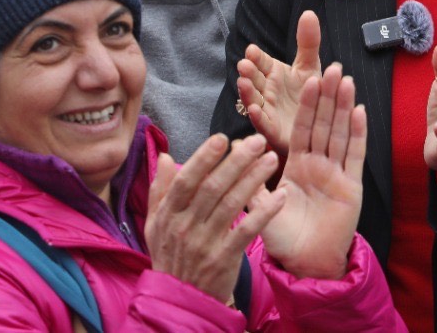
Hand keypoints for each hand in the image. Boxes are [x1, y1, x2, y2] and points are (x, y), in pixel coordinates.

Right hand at [146, 134, 284, 302]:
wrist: (181, 298)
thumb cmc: (170, 255)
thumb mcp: (156, 223)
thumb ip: (160, 189)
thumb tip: (168, 156)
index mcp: (169, 213)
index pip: (187, 180)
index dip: (204, 158)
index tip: (224, 138)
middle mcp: (185, 226)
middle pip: (213, 187)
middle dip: (237, 161)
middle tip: (257, 141)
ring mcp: (205, 243)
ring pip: (231, 205)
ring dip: (253, 179)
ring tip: (271, 159)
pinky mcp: (224, 259)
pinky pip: (247, 231)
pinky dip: (264, 212)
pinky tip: (280, 196)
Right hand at [237, 10, 323, 156]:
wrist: (319, 124)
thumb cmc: (310, 93)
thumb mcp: (310, 66)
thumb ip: (308, 41)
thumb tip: (308, 12)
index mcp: (274, 73)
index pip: (262, 62)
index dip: (257, 57)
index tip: (252, 50)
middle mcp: (267, 91)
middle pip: (255, 80)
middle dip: (249, 72)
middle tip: (243, 64)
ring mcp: (268, 110)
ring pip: (254, 100)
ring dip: (247, 92)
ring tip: (243, 83)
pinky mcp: (273, 131)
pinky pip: (263, 124)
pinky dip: (258, 118)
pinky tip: (254, 110)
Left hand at [257, 64, 367, 278]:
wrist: (304, 265)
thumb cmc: (281, 238)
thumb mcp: (260, 206)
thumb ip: (250, 180)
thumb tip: (238, 148)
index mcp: (295, 165)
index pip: (302, 128)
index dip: (306, 104)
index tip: (309, 76)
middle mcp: (318, 165)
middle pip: (324, 124)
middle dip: (328, 96)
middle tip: (333, 66)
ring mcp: (336, 173)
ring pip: (341, 133)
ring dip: (344, 106)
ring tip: (347, 79)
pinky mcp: (351, 186)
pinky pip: (354, 155)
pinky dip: (358, 133)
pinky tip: (359, 110)